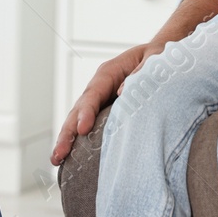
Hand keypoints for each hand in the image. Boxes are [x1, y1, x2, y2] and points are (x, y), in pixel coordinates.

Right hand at [49, 41, 155, 164]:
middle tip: (59, 154)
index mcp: (108, 72)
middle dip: (68, 131)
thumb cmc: (157, 57)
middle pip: (78, 109)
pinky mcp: (104, 111)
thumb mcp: (155, 57)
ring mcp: (99, 100)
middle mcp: (99, 87)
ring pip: (78, 119)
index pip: (93, 94)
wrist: (160, 57)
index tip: (83, 130)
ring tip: (57, 159)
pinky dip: (79, 140)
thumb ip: (142, 71)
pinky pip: (88, 125)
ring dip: (67, 139)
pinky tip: (72, 157)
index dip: (86, 111)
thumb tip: (123, 92)